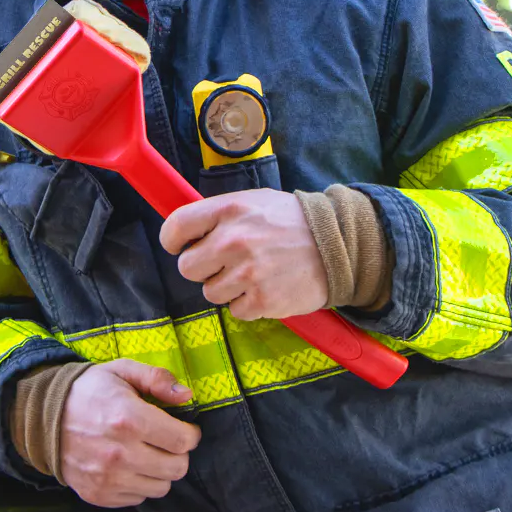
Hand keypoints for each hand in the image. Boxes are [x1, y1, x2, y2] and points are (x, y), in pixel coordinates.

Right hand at [59, 360, 201, 508]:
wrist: (43, 417)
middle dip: (178, 453)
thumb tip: (186, 396)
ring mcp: (108, 478)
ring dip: (160, 470)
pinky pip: (138, 497)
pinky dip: (139, 483)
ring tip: (147, 452)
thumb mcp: (121, 371)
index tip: (184, 429)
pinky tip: (129, 464)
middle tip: (167, 442)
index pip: (183, 441)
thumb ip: (157, 379)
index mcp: (129, 419)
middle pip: (177, 468)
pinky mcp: (99, 494)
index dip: (190, 434)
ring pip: (161, 487)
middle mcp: (120, 453)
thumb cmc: (88, 391)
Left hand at [159, 188, 327, 319]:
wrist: (338, 245)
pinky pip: (235, 310)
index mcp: (229, 210)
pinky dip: (248, 304)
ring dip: (226, 287)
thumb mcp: (254, 201)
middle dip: (203, 267)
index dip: (173, 240)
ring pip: (210, 292)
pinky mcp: (262, 301)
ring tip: (252, 273)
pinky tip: (265, 287)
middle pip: (187, 268)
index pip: (176, 227)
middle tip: (225, 262)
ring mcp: (247, 273)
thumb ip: (219, 214)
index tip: (179, 246)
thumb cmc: (291, 221)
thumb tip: (186, 232)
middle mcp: (233, 240)